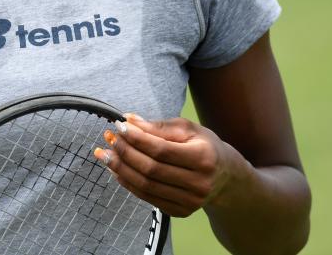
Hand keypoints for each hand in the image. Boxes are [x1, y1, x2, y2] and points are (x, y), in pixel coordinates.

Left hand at [94, 114, 248, 217]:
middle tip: (109, 138)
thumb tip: (129, 120)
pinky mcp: (180, 212)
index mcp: (203, 158)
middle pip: (151, 169)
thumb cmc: (204, 146)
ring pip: (146, 186)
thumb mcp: (188, 129)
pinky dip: (128, 183)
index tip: (120, 126)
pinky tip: (117, 170)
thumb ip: (158, 126)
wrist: (225, 176)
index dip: (137, 138)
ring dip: (121, 169)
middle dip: (125, 152)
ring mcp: (190, 202)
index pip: (161, 149)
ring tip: (105, 154)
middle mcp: (198, 183)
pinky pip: (147, 197)